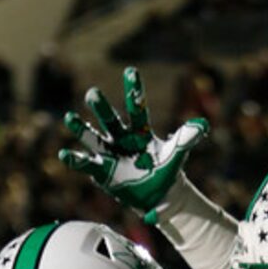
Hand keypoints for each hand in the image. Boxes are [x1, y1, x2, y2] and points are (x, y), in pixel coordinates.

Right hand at [59, 67, 208, 216]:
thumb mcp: (177, 155)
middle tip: (92, 94)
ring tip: (69, 118)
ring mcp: (110, 154)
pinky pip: (86, 164)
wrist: (160, 196)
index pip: (136, 108)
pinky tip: (65, 154)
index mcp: (140, 132)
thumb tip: (202, 126)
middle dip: (101, 108)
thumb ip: (186, 139)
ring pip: (94, 138)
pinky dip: (75, 160)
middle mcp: (122, 138)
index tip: (131, 72)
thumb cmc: (167, 172)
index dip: (134, 92)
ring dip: (81, 129)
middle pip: (110, 120)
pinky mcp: (102, 172)